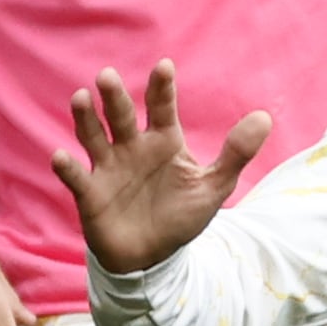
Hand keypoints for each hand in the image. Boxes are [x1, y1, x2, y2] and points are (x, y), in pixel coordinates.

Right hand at [51, 61, 269, 279]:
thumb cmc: (180, 217)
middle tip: (108, 77)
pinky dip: (68, 168)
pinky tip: (61, 157)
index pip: (161, 107)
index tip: (164, 67)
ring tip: (81, 98)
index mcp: (163, 141)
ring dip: (85, 119)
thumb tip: (265, 117)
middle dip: (114, 97)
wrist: (152, 258)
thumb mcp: (213, 187)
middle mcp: (132, 147)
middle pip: (121, 116)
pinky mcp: (90, 193)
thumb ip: (236, 153)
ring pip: (93, 137)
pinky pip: (77, 178)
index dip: (161, 88)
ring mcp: (108, 168)